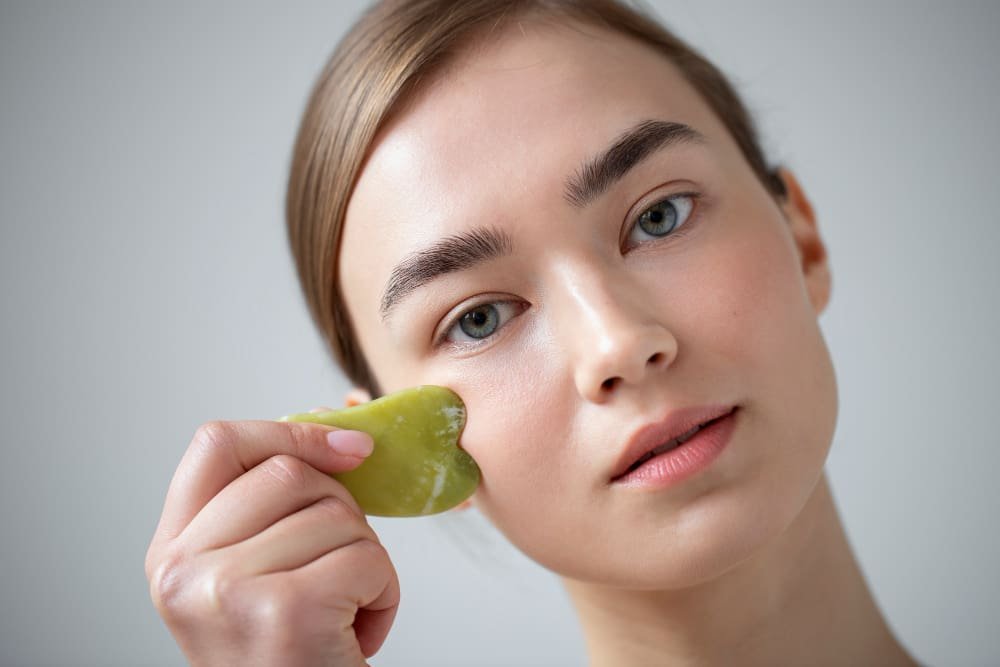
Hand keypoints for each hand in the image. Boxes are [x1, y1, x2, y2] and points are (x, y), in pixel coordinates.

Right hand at [145, 418, 399, 665]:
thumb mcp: (258, 572)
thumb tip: (349, 420)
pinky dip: (384, 595)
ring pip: (339, 515)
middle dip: (340, 518)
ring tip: (339, 614)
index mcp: (170, 550)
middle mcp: (181, 570)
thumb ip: (277, 501)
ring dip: (366, 563)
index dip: (289, 432)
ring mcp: (226, 591)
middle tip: (333, 575)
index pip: (217, 443)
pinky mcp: (283, 613)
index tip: (350, 448)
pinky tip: (354, 635)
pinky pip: (368, 558)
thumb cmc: (289, 654)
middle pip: (291, 475)